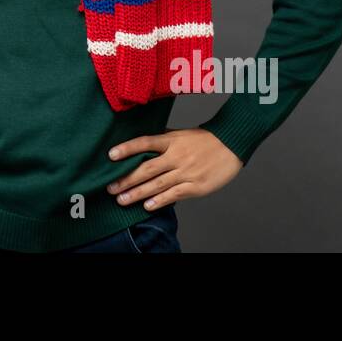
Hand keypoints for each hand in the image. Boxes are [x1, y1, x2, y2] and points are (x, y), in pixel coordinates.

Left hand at [106, 128, 241, 209]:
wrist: (231, 144)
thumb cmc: (204, 140)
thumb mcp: (181, 134)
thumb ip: (162, 140)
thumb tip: (141, 145)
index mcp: (171, 140)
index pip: (144, 142)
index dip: (127, 148)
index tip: (110, 155)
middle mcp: (176, 155)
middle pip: (146, 168)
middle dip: (126, 179)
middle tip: (110, 187)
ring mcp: (186, 171)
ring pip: (157, 184)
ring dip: (137, 193)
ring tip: (122, 199)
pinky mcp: (196, 185)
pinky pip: (174, 194)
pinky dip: (160, 201)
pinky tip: (147, 206)